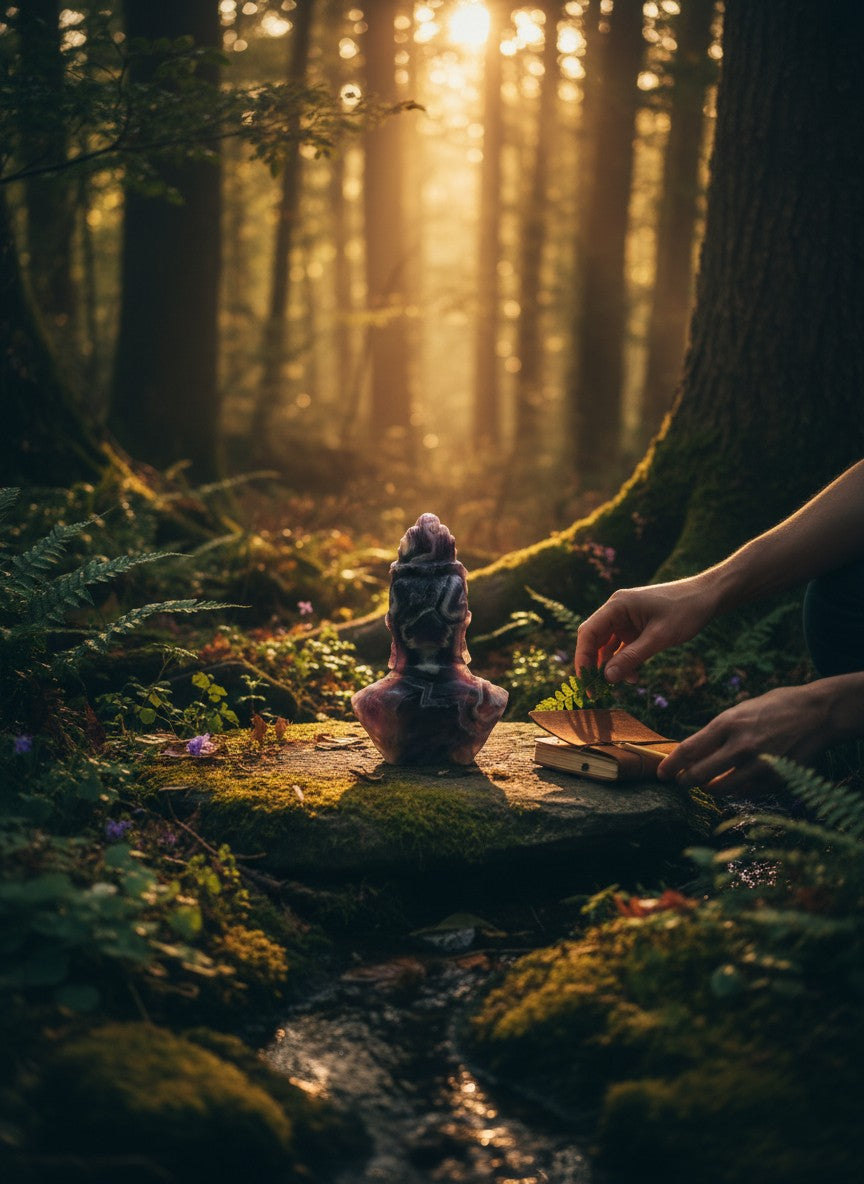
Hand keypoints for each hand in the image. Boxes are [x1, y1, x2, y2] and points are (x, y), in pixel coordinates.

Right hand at [574, 575, 717, 682]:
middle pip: (594, 640)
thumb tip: (606, 678)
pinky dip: (625, 662)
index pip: (588, 633)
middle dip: (595, 665)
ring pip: (607, 646)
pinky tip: (635, 676)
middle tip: (597, 690)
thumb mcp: (659, 638)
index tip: (586, 682)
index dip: (583, 658)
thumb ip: (631, 658)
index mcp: (617, 606)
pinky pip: (622, 647)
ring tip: (623, 683)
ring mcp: (626, 619)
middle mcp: (617, 611)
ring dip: (612, 666)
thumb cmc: (685, 611)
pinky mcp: (636, 627)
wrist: (707, 597)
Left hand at [657, 683, 830, 793]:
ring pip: (720, 788)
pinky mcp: (774, 779)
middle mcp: (740, 746)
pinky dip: (737, 789)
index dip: (670, 765)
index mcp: (727, 723)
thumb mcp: (740, 711)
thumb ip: (718, 732)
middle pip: (698, 774)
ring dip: (709, 788)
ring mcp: (757, 765)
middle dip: (685, 781)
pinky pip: (746, 792)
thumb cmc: (775, 707)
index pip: (688, 750)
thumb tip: (694, 752)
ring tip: (707, 783)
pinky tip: (736, 781)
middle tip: (681, 781)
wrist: (817, 713)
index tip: (662, 773)